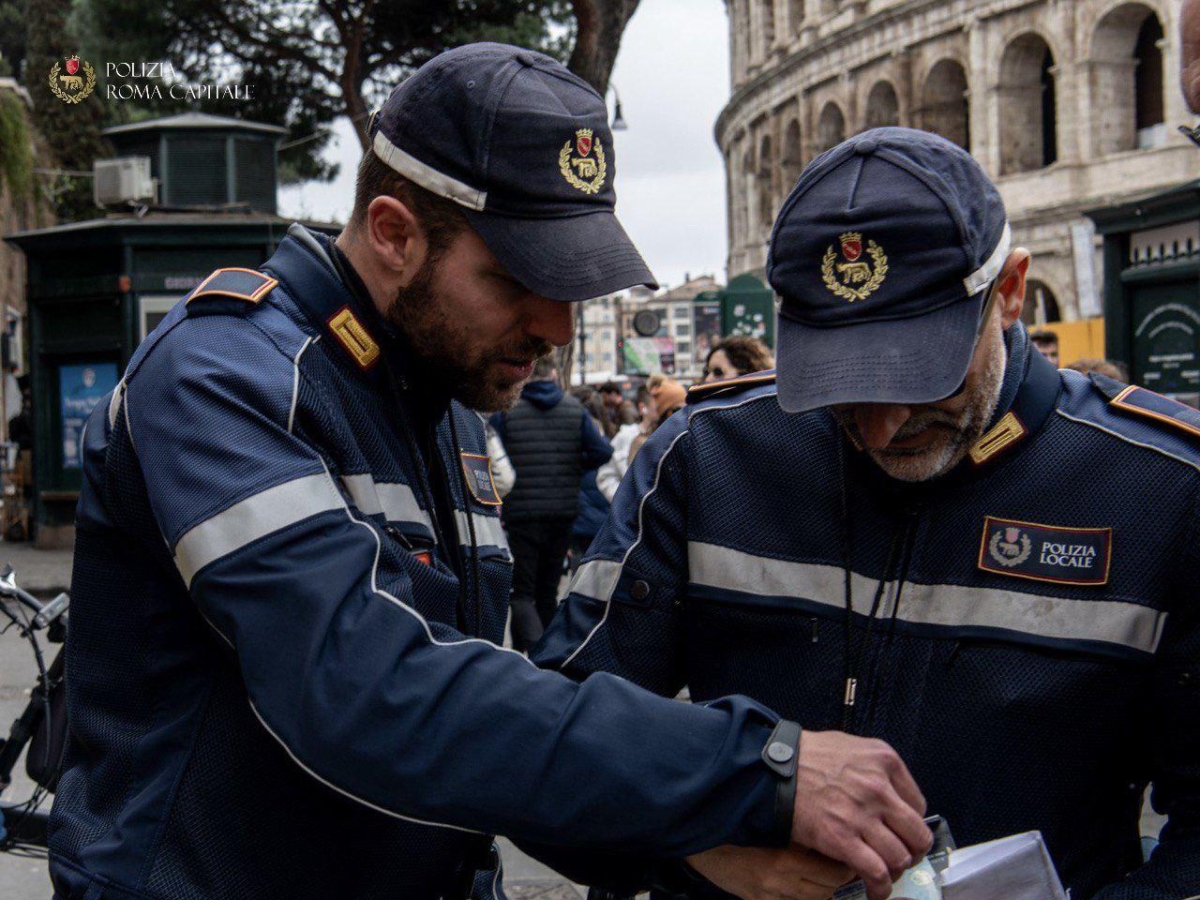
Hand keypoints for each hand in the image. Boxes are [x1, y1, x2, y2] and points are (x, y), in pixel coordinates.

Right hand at [686, 844, 852, 899]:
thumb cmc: (738, 828)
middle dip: (840, 879)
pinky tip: (805, 886)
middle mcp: (781, 881)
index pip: (834, 871)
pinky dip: (806, 897)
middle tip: (843, 865)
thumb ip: (800, 834)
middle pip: (829, 889)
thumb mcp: (772, 825)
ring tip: (824, 875)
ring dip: (825, 890)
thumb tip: (832, 838)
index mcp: (785, 858)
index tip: (850, 856)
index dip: (847, 865)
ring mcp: (771, 896)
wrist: (703, 844)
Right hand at [791, 731, 931, 899]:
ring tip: (886, 873)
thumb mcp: (850, 747)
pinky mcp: (842, 839)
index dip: (910, 823)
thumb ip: (875, 767)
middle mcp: (879, 787)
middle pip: (917, 834)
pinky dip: (881, 887)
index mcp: (884, 761)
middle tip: (902, 856)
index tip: (902, 831)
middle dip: (913, 851)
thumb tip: (892, 792)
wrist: (771, 769)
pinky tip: (876, 890)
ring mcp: (861, 814)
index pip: (919, 804)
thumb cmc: (806, 756)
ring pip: (900, 856)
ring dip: (896, 870)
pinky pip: (877, 872)